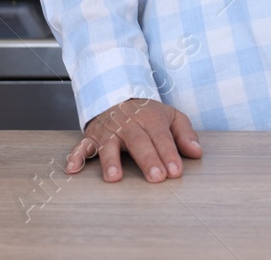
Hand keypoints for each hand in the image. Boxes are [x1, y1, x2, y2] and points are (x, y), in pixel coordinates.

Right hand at [65, 98, 201, 182]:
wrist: (117, 94)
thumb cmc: (147, 113)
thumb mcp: (171, 116)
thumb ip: (185, 134)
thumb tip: (197, 152)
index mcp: (150, 119)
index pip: (162, 138)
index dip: (169, 154)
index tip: (175, 171)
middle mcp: (129, 124)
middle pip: (139, 142)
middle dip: (148, 159)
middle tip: (156, 177)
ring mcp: (108, 131)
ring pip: (109, 145)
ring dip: (111, 161)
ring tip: (115, 177)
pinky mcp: (91, 137)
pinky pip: (81, 146)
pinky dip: (75, 156)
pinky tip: (72, 168)